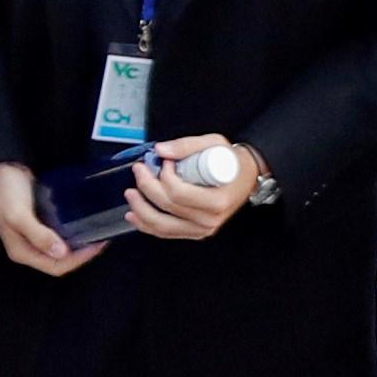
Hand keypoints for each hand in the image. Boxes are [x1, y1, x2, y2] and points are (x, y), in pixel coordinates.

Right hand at [0, 163, 99, 277]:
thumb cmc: (5, 192)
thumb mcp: (18, 215)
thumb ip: (38, 235)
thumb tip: (61, 253)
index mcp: (21, 251)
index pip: (55, 267)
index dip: (77, 261)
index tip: (96, 246)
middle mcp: (28, 248)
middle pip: (60, 261)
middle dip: (81, 254)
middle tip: (101, 240)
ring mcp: (34, 236)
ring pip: (62, 249)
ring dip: (79, 245)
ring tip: (97, 234)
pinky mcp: (40, 224)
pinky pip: (60, 235)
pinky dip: (73, 233)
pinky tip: (84, 225)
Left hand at [124, 135, 260, 242]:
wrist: (246, 177)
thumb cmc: (232, 162)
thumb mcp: (214, 143)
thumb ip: (186, 145)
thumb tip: (160, 151)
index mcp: (217, 200)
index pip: (179, 193)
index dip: (164, 176)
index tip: (164, 161)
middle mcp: (209, 219)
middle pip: (167, 207)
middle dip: (146, 187)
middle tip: (139, 170)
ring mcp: (202, 228)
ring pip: (162, 225)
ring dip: (142, 209)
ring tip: (131, 194)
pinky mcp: (194, 232)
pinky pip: (166, 232)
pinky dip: (147, 225)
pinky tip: (134, 215)